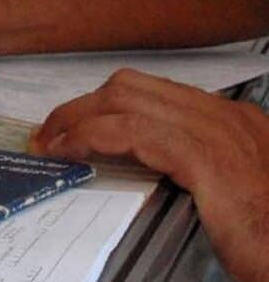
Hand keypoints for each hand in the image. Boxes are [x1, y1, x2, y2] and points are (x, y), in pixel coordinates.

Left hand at [32, 68, 268, 281]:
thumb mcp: (231, 194)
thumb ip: (198, 172)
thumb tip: (148, 168)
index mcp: (233, 121)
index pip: (154, 94)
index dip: (104, 106)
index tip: (72, 127)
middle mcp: (225, 116)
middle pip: (131, 87)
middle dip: (81, 106)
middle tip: (49, 134)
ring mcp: (217, 132)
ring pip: (125, 100)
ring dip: (75, 119)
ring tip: (49, 143)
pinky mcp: (204, 158)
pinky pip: (132, 131)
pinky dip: (91, 136)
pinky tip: (71, 151)